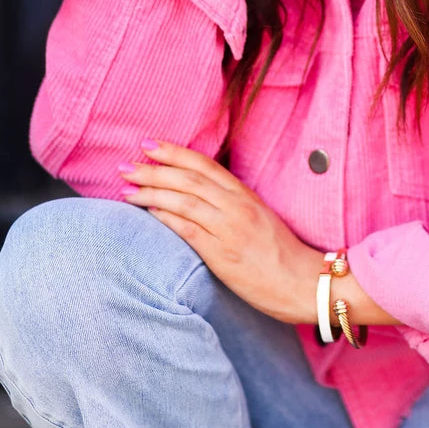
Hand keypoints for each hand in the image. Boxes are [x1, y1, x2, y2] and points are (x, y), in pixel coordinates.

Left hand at [119, 141, 323, 324]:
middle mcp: (237, 206)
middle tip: (124, 165)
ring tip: (127, 189)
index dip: (174, 152)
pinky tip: (148, 212)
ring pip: (184, 200)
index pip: (204, 164)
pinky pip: (189, 230)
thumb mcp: (259, 218)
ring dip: (152, 192)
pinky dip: (166, 218)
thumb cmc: (281, 254)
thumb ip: (231, 204)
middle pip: (188, 179)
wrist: (304, 283)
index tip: (147, 144)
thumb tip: (196, 197)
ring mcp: (230, 229)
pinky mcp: (223, 255)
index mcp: (245, 194)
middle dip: (153, 169)